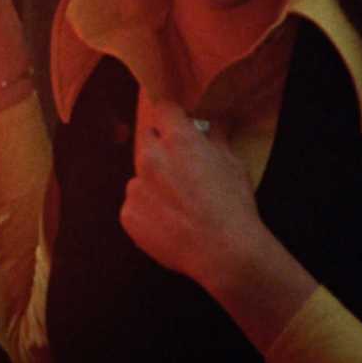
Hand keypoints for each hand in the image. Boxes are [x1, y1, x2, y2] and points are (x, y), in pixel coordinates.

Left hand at [120, 97, 265, 289]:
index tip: (176, 124)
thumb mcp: (233, 164)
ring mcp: (135, 187)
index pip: (163, 109)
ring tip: (178, 205)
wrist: (224, 252)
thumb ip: (217, 138)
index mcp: (178, 140)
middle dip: (160, 148)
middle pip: (146, 140)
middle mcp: (150, 158)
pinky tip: (169, 223)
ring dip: (154, 183)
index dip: (172, 117)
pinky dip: (148, 211)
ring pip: (140, 176)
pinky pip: (135, 205)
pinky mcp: (128, 214)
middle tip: (181, 168)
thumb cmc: (233, 205)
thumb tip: (216, 121)